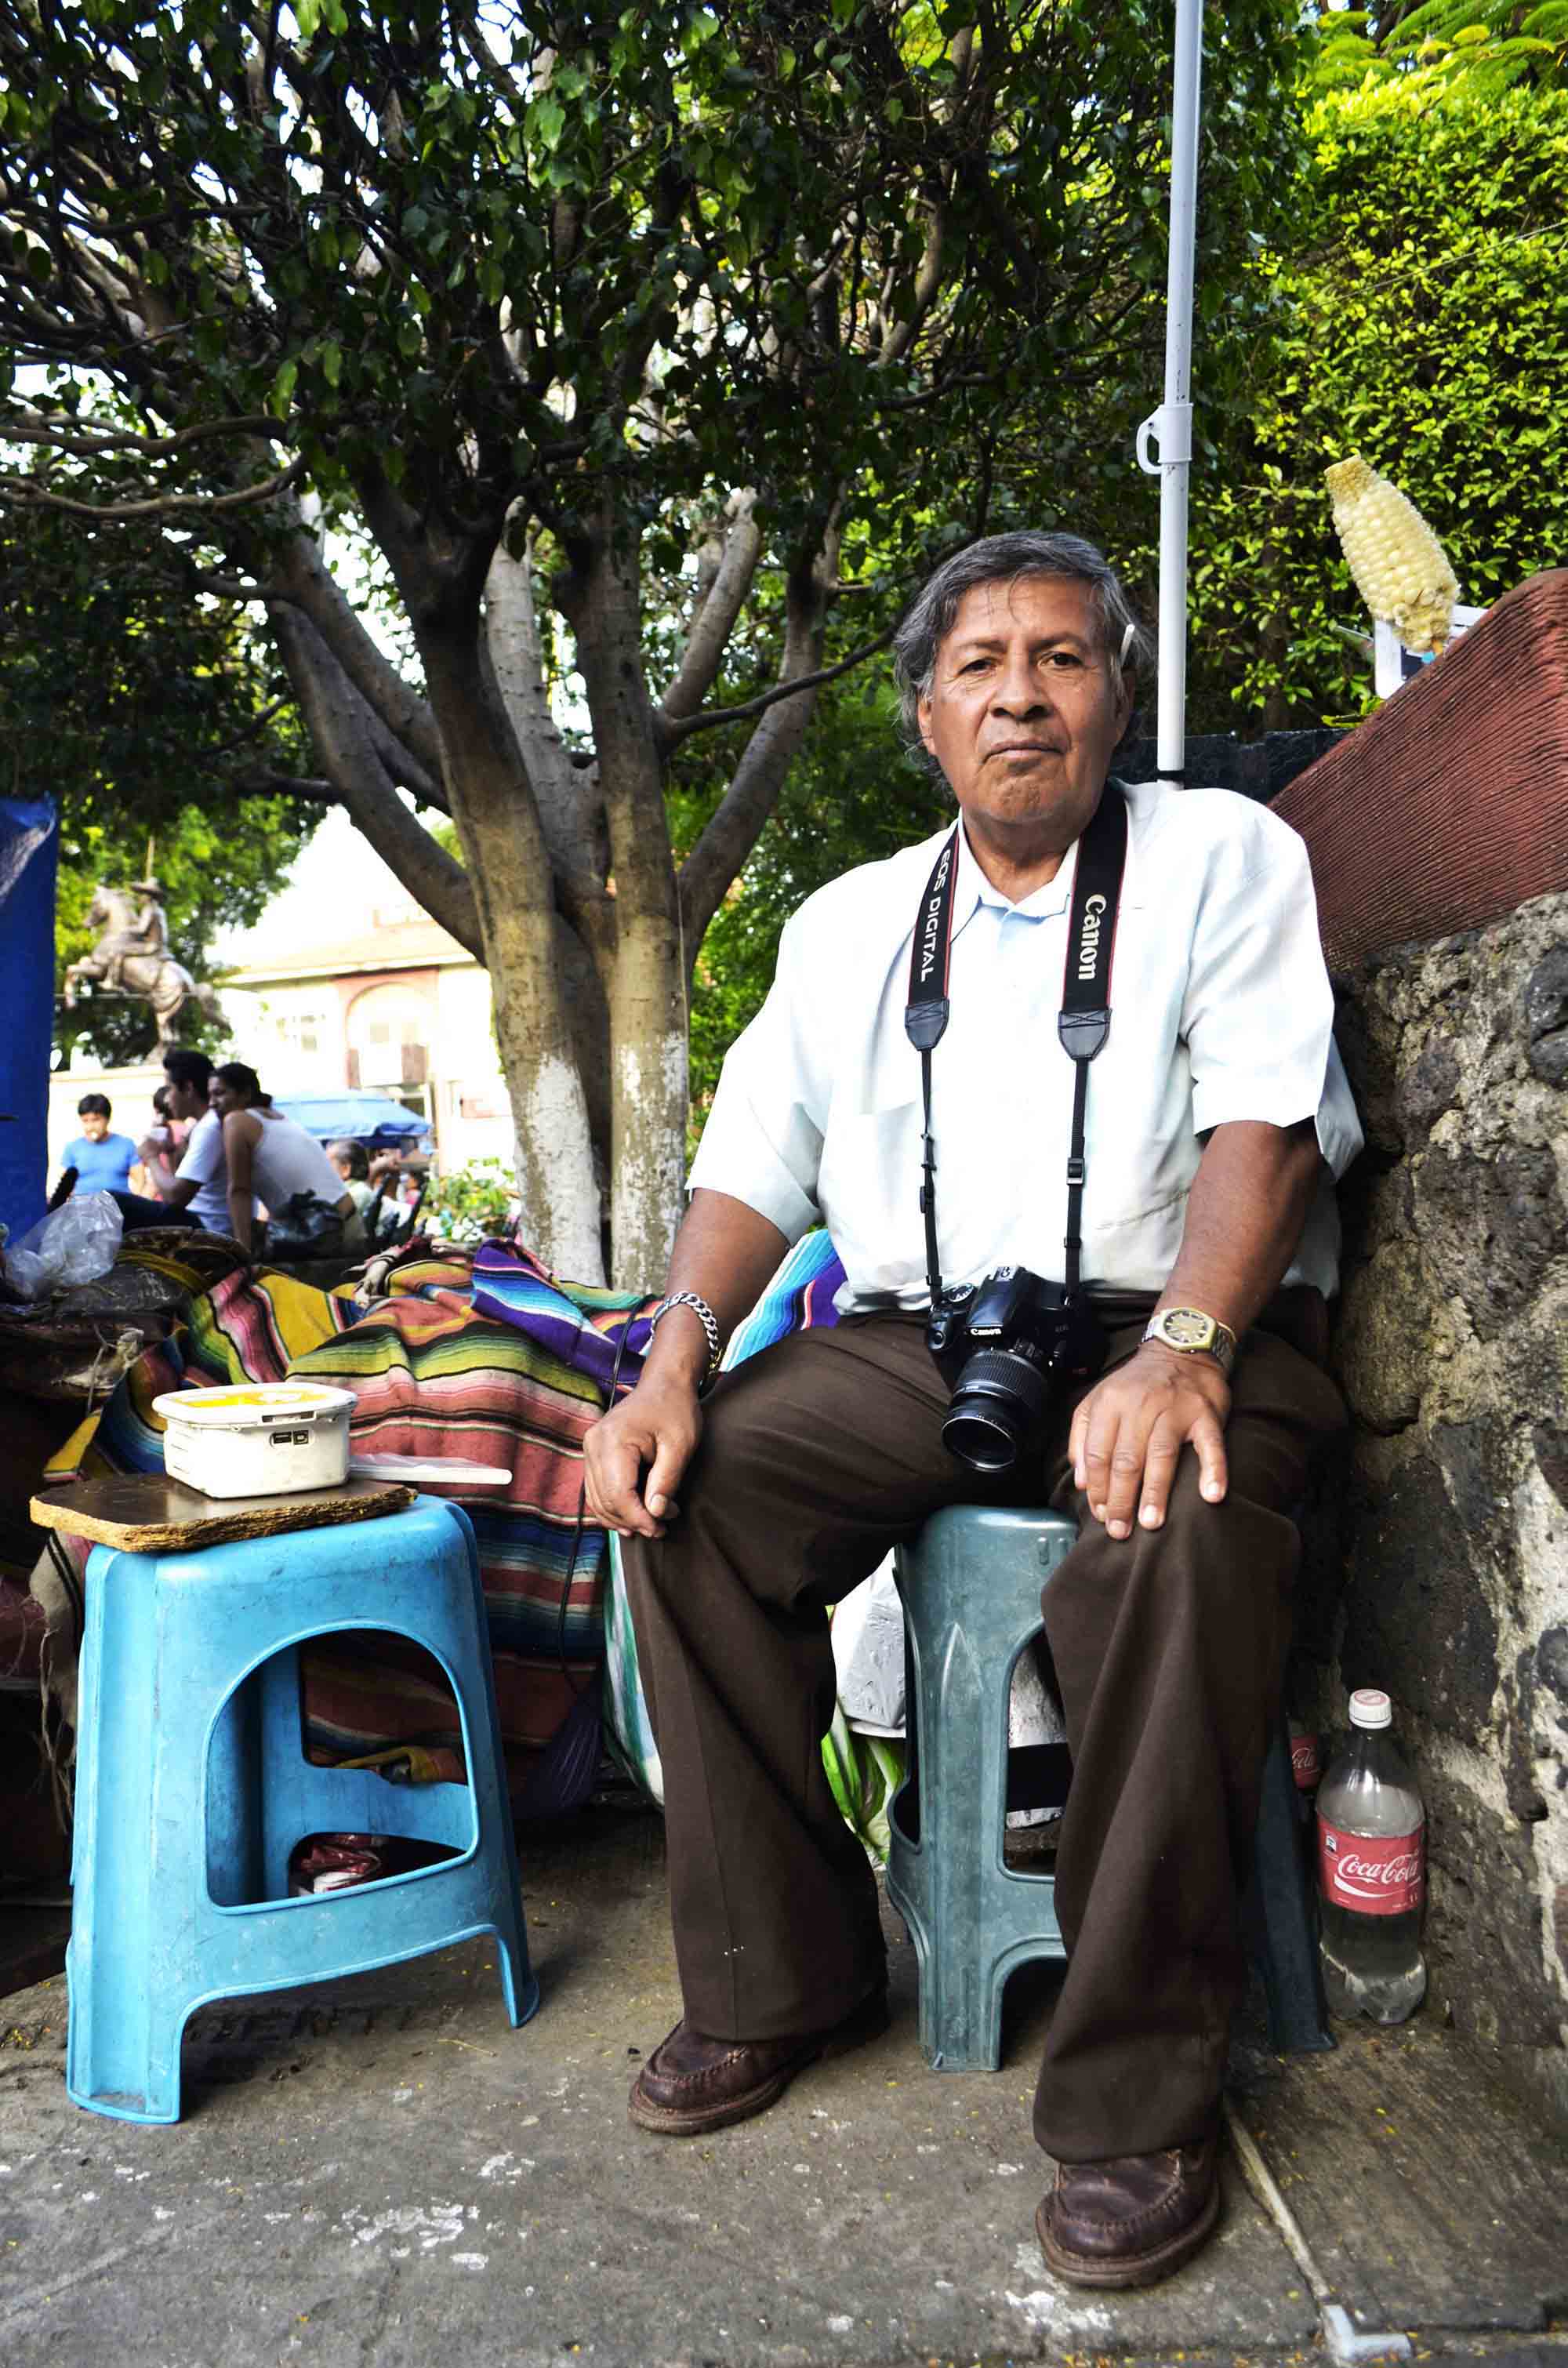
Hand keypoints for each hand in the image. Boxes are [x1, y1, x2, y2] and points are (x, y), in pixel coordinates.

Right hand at [583, 1373, 703, 1539]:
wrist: (664, 1383)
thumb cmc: (675, 1409)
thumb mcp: (681, 1445)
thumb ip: (666, 1481)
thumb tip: (655, 1515)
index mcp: (613, 1440)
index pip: (619, 1494)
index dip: (638, 1518)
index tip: (661, 1529)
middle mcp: (594, 1444)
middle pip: (605, 1500)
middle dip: (633, 1521)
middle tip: (662, 1528)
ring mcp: (590, 1448)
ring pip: (597, 1499)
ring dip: (622, 1518)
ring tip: (651, 1525)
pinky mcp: (593, 1453)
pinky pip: (596, 1489)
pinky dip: (612, 1507)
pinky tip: (632, 1517)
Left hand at [1069, 1341, 1230, 1540]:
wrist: (1180, 1348)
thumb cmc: (1137, 1385)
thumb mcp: (1099, 1400)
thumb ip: (1083, 1436)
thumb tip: (1082, 1481)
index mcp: (1110, 1405)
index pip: (1098, 1453)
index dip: (1097, 1487)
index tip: (1100, 1514)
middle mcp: (1140, 1406)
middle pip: (1126, 1459)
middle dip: (1120, 1499)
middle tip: (1119, 1531)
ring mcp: (1174, 1409)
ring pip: (1161, 1455)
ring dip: (1156, 1492)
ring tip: (1151, 1522)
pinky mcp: (1205, 1414)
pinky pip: (1210, 1445)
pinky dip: (1213, 1470)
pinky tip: (1212, 1495)